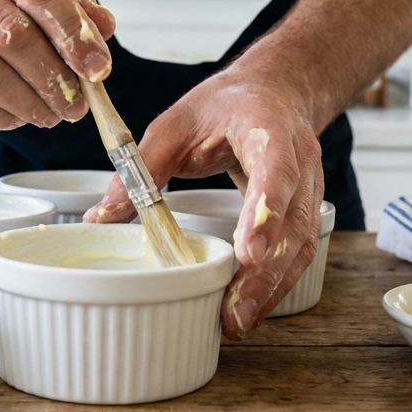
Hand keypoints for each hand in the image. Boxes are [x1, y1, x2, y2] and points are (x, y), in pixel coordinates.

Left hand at [84, 66, 325, 339]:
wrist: (277, 91)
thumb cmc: (228, 104)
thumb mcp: (177, 123)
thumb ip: (143, 167)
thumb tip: (101, 215)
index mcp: (268, 130)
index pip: (274, 173)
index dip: (264, 214)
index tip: (249, 254)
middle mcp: (299, 162)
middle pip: (292, 225)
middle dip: (265, 273)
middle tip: (235, 312)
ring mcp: (309, 189)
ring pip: (300, 246)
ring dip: (271, 287)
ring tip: (238, 321)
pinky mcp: (304, 211)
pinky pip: (298, 251)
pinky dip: (276, 282)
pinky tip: (250, 306)